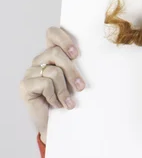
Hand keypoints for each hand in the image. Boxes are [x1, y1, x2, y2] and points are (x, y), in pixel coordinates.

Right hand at [19, 27, 85, 144]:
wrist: (58, 124)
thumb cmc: (71, 98)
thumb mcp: (77, 79)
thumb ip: (80, 64)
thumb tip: (100, 53)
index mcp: (52, 53)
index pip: (52, 33)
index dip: (63, 38)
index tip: (77, 54)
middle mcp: (40, 60)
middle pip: (56, 53)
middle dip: (72, 71)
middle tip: (82, 87)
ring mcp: (31, 72)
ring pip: (54, 71)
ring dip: (65, 90)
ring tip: (69, 102)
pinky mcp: (25, 85)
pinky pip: (45, 84)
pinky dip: (54, 96)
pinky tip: (57, 105)